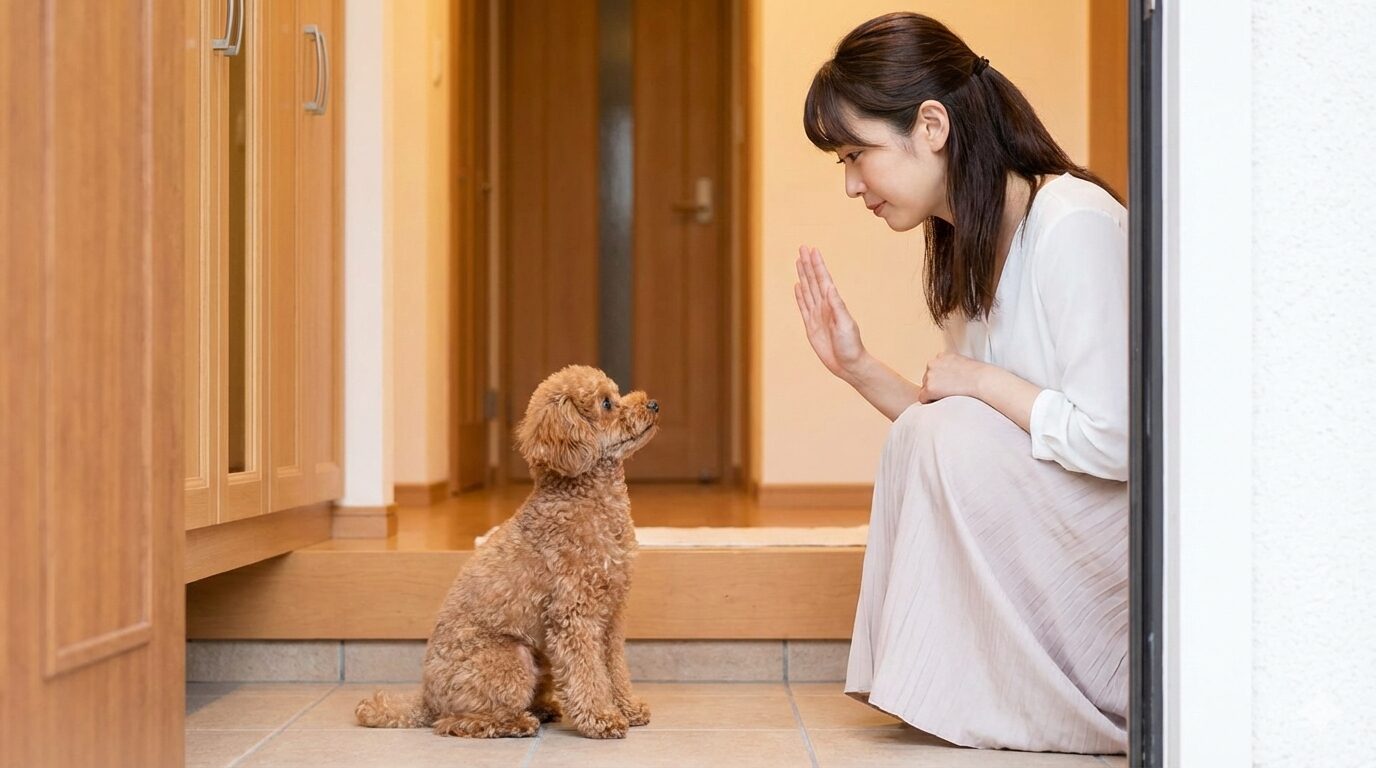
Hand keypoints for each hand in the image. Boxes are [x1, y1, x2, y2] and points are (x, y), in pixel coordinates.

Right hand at [794, 245, 865, 378]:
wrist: (849, 365)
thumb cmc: (851, 345)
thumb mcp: (845, 324)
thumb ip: (836, 306)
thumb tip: (829, 287)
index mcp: (833, 303)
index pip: (823, 279)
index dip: (817, 265)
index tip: (812, 250)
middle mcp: (824, 306)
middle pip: (813, 281)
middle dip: (807, 264)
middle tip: (802, 248)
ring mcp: (817, 315)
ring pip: (807, 290)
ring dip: (803, 276)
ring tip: (799, 261)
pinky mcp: (811, 326)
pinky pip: (803, 306)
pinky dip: (799, 296)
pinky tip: (797, 286)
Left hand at [918, 352, 988, 403]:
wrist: (981, 380)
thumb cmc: (978, 374)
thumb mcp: (963, 362)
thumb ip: (952, 366)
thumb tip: (951, 376)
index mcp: (941, 356)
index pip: (933, 369)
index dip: (941, 379)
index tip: (949, 384)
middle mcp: (933, 363)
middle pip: (927, 379)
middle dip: (936, 386)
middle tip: (949, 391)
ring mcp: (930, 375)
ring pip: (925, 388)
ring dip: (933, 393)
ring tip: (949, 395)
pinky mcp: (930, 388)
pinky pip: (923, 398)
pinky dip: (930, 402)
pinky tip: (942, 401)